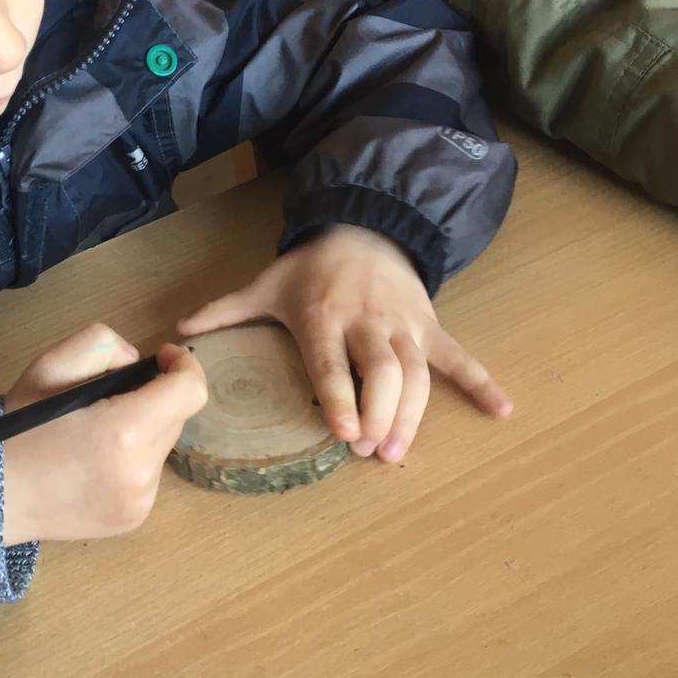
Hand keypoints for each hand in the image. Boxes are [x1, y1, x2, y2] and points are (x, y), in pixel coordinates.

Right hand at [2, 323, 208, 545]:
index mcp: (124, 432)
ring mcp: (139, 502)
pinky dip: (132, 460)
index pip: (191, 391)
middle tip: (109, 397)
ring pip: (162, 446)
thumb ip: (103, 345)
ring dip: (143, 430)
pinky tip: (94, 461)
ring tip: (96, 432)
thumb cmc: (16, 427)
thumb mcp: (50, 365)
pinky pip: (148, 476)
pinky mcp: (133, 519)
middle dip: (154, 398)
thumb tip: (139, 364)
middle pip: (177, 417)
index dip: (183, 365)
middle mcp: (140, 473)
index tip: (161, 358)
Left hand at [177, 226, 510, 462]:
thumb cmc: (310, 267)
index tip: (346, 434)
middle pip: (382, 373)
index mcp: (324, 316)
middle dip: (381, 414)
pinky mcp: (429, 326)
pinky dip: (481, 382)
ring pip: (417, 373)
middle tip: (371, 453)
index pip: (332, 363)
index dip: (341, 398)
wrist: (364, 224)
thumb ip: (224, 311)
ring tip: (400, 452)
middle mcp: (367, 322)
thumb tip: (175, 335)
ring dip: (414, 413)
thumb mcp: (265, 284)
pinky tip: (502, 410)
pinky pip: (458, 356)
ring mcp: (404, 325)